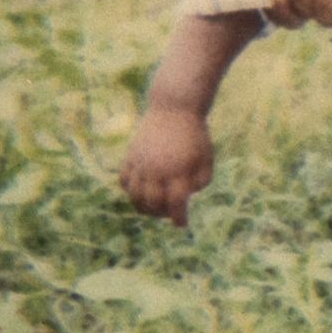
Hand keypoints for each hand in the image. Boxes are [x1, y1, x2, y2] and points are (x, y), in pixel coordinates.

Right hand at [121, 105, 215, 227]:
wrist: (174, 108)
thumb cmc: (196, 135)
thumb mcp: (207, 158)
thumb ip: (201, 181)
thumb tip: (187, 195)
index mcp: (178, 171)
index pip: (175, 204)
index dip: (179, 218)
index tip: (182, 225)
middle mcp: (157, 170)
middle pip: (153, 203)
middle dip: (162, 214)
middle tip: (170, 213)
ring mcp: (141, 163)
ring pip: (135, 195)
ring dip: (143, 206)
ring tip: (153, 207)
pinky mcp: (131, 155)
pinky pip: (124, 180)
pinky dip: (130, 191)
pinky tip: (140, 191)